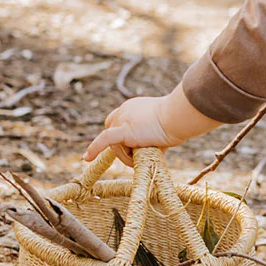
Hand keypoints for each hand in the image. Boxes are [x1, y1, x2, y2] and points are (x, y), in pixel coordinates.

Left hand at [83, 87, 221, 165]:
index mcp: (131, 107)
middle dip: (121, 148)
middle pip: (111, 134)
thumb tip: (155, 148)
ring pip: (115, 146)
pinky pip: (105, 141)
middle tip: (135, 157)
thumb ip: (152, 135)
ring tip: (144, 157)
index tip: (126, 147)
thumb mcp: (162, 127)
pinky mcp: (123, 130)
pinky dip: (94, 149)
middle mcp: (123, 111)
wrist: (178, 117)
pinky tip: (87, 158)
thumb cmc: (178, 122)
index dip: (119, 137)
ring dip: (127, 157)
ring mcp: (122, 119)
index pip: (117, 122)